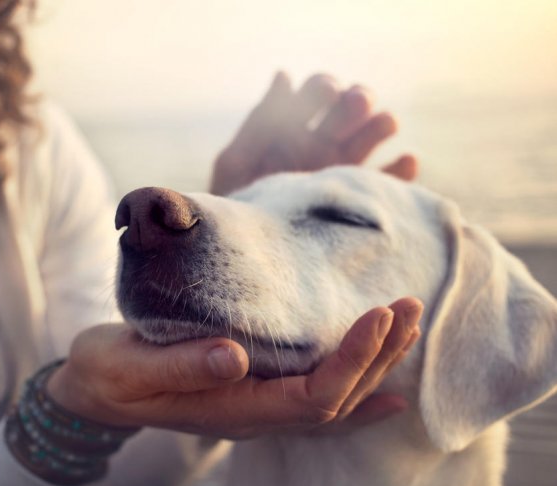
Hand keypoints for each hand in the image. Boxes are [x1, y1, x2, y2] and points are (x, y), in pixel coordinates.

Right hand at [46, 297, 422, 439]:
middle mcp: (255, 415)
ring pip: (334, 399)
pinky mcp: (254, 392)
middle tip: (408, 306)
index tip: (379, 315)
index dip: (352, 360)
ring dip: (375, 365)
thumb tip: (234, 356)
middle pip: (336, 399)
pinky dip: (357, 393)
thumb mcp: (131, 367)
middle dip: (378, 355)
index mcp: (232, 410)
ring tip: (407, 326)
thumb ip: (181, 366)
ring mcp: (257, 408)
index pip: (312, 396)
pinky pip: (317, 402)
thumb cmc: (109, 375)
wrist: (96, 390)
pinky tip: (388, 390)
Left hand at [210, 72, 417, 195]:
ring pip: (372, 137)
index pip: (317, 93)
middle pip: (350, 109)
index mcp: (293, 129)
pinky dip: (401, 171)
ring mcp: (343, 171)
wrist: (248, 255)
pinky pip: (388, 183)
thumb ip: (260, 123)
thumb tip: (284, 75)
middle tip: (357, 104)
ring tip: (385, 124)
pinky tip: (405, 162)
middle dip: (356, 100)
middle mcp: (322, 145)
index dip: (324, 88)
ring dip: (381, 124)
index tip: (328, 92)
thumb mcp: (237, 164)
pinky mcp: (359, 201)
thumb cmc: (235, 208)